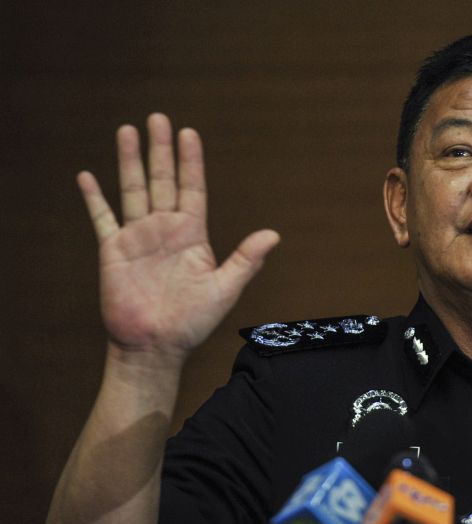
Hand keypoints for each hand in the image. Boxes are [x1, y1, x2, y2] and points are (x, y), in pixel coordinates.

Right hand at [78, 113, 279, 361]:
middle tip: (158, 118)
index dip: (191, 162)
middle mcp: (165, 230)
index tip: (189, 133)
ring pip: (133, 190)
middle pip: (162, 180)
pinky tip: (87, 176)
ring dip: (129, 161)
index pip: (192, 188)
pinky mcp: (114, 251)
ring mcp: (138, 238)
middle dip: (160, 150)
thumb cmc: (194, 322)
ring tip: (127, 131)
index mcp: (192, 235)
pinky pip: (102, 218)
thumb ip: (246, 259)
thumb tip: (273, 234)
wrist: (157, 345)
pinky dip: (94, 198)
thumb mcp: (225, 288)